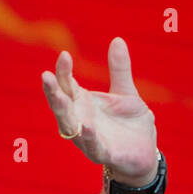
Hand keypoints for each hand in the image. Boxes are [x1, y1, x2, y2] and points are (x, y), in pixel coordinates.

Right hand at [41, 37, 157, 183]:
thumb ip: (120, 69)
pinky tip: (85, 126)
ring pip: (69, 125)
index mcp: (82, 102)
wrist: (145, 154)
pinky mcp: (103, 153)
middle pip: (60, 104)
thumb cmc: (131, 124)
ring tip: (60, 98)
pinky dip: (88, 136)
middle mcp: (79, 119)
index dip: (63, 70)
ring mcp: (88, 137)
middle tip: (46, 76)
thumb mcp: (127, 93)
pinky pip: (92, 145)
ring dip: (63, 112)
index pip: (67, 84)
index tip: (65, 55)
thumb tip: (118, 39)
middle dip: (53, 91)